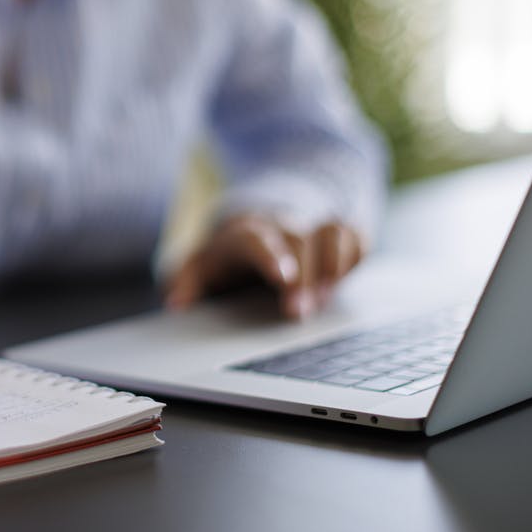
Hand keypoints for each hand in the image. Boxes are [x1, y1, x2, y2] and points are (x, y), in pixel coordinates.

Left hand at [163, 214, 364, 318]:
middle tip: (299, 313)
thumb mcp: (198, 265)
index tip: (283, 279)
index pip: (257, 239)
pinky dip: (355, 257)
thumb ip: (185, 282)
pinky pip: (356, 235)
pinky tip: (341, 283)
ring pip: (333, 229)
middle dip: (304, 275)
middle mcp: (280, 224)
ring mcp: (310, 225)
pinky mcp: (337, 233)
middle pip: (297, 238)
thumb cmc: (227, 253)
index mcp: (244, 233)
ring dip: (334, 264)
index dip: (272, 257)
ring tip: (324, 300)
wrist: (258, 218)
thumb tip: (175, 304)